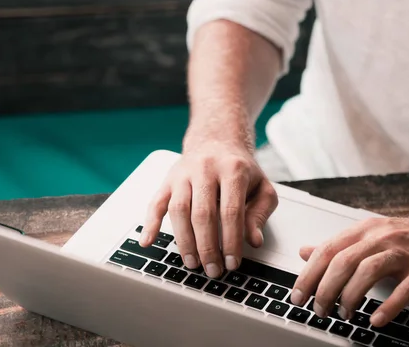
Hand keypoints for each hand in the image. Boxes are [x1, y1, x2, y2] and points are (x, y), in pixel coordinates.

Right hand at [140, 141, 277, 278]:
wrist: (217, 140)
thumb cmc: (240, 168)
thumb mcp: (261, 187)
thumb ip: (260, 213)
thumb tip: (253, 241)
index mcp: (233, 169)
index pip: (231, 211)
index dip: (231, 241)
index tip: (232, 262)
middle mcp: (206, 169)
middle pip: (203, 214)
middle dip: (207, 247)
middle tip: (212, 269)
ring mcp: (183, 174)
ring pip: (179, 210)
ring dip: (184, 241)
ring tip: (193, 263)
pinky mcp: (168, 180)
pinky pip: (156, 202)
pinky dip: (150, 224)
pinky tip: (148, 242)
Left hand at [290, 211, 408, 326]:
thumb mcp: (372, 237)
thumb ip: (338, 246)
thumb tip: (305, 251)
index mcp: (366, 230)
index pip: (328, 250)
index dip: (309, 273)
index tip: (297, 295)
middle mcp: (382, 238)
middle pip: (343, 261)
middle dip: (325, 288)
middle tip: (318, 310)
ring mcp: (405, 252)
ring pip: (368, 271)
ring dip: (350, 296)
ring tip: (344, 314)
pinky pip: (404, 288)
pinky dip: (388, 306)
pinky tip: (377, 320)